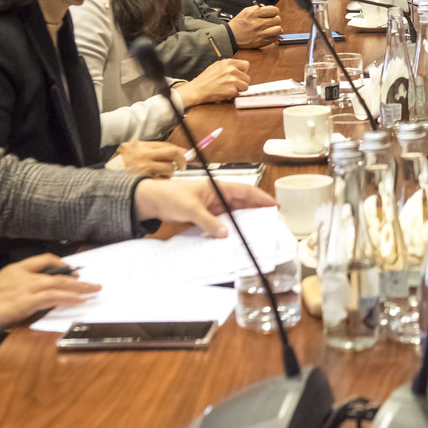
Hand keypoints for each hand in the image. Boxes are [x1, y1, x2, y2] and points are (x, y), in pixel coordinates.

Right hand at [0, 254, 99, 337]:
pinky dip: (69, 298)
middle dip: (77, 277)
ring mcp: (25, 287)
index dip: (61, 263)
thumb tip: (35, 298)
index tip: (72, 269)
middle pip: (56, 272)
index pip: (43, 260)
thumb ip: (18, 290)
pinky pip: (54, 297)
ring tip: (93, 291)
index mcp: (14, 269)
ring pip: (59, 284)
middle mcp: (22, 274)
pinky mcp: (26, 301)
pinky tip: (79, 300)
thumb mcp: (0, 291)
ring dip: (79, 288)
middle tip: (91, 281)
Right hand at [110, 140, 183, 177]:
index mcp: (142, 146)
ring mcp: (144, 168)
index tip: (186, 154)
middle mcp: (144, 155)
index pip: (169, 146)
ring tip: (163, 174)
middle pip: (173, 154)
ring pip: (170, 169)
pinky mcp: (145, 180)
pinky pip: (162, 180)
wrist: (108, 178)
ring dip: (171, 173)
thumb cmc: (123, 164)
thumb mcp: (135, 150)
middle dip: (182, 160)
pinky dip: (163, 181)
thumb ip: (154, 149)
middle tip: (183, 165)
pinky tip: (156, 180)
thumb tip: (181, 151)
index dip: (181, 151)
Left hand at [134, 177, 276, 236]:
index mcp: (219, 187)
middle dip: (257, 213)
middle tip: (270, 225)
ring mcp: (213, 208)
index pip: (246, 191)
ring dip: (243, 224)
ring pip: (234, 216)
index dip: (262, 198)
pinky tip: (234, 240)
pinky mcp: (206, 217)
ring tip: (256, 235)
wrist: (152, 201)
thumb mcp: (191, 209)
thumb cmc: (171, 196)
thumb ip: (208, 222)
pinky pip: (222, 224)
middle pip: (243, 205)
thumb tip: (224, 233)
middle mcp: (219, 197)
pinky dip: (229, 231)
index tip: (275, 206)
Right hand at [183, 58, 250, 103]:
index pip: (246, 64)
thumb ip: (229, 66)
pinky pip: (239, 93)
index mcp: (228, 62)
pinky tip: (225, 93)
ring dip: (239, 89)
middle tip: (232, 85)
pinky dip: (233, 95)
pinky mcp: (232, 90)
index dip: (243, 71)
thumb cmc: (206, 80)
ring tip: (228, 88)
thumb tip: (239, 69)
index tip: (238, 75)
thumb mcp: (217, 66)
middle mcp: (232, 70)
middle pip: (247, 77)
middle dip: (241, 82)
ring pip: (246, 86)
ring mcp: (232, 80)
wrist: (197, 90)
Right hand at [229, 5, 281, 48]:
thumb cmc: (238, 24)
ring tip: (271, 27)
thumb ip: (258, 8)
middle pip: (277, 19)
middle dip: (275, 19)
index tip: (272, 13)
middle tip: (271, 21)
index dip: (274, 11)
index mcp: (253, 14)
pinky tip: (268, 33)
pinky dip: (274, 35)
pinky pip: (275, 38)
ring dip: (276, 28)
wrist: (230, 37)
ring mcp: (260, 34)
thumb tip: (270, 10)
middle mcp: (257, 24)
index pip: (273, 10)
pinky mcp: (261, 42)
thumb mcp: (246, 11)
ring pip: (278, 29)